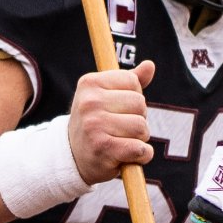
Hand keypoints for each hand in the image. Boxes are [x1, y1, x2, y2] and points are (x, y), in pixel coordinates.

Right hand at [67, 63, 155, 185]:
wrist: (73, 157)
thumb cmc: (95, 122)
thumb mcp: (106, 96)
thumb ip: (129, 81)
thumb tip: (150, 65)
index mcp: (90, 83)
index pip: (133, 82)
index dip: (133, 97)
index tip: (118, 108)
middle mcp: (89, 102)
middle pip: (140, 104)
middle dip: (138, 118)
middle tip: (120, 128)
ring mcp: (94, 125)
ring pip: (142, 127)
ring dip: (140, 139)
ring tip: (122, 142)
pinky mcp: (103, 148)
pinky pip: (140, 149)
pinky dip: (142, 156)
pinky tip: (127, 157)